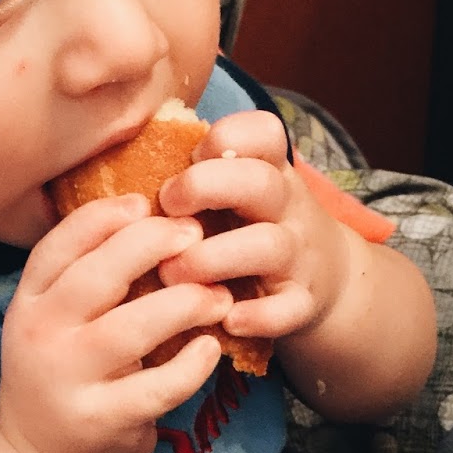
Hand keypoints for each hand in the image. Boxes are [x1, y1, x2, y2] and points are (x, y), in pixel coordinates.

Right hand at [0, 195, 231, 452]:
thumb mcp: (56, 317)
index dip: (104, 217)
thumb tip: (150, 212)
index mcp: (28, 302)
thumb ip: (87, 272)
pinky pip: (157, 387)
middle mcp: (40, 337)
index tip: (146, 203)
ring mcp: (68, 381)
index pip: (60, 244)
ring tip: (218, 295)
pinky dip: (192, 365)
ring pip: (131, 329)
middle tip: (195, 236)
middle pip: (97, 276)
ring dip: (184, 303)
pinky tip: (211, 346)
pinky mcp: (102, 420)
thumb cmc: (65, 367)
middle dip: (151, 246)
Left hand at [154, 111, 350, 341]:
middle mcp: (286, 206)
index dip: (224, 137)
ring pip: (265, 245)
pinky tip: (225, 319)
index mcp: (268, 170)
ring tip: (171, 273)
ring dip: (211, 259)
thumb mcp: (238, 192)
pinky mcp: (302, 301)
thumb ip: (198, 174)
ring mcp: (298, 254)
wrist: (325, 279)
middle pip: (258, 182)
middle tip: (166, 207)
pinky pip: (286, 308)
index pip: (263, 132)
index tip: (189, 157)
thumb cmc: (251, 227)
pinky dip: (258, 316)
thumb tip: (127, 158)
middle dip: (204, 187)